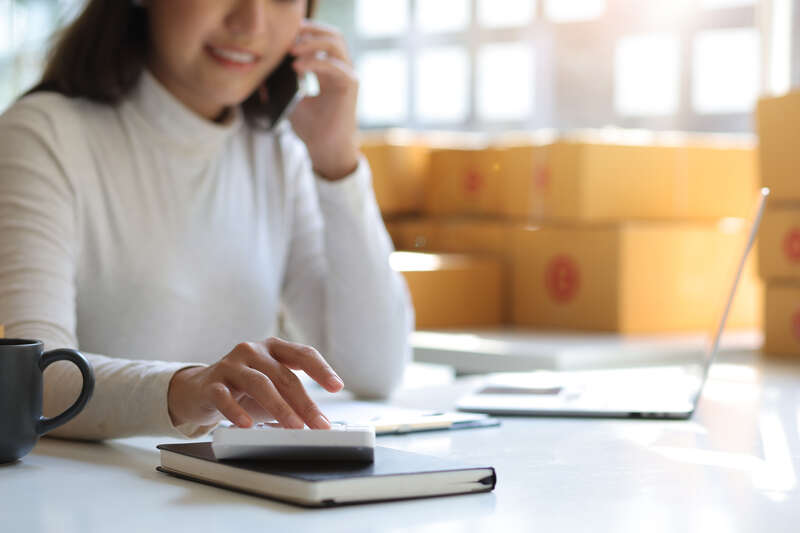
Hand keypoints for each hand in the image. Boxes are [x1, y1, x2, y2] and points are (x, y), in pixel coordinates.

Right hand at [167, 337, 343, 429]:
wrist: (197, 391)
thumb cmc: (243, 390)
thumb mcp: (272, 391)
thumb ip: (292, 401)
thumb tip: (319, 423)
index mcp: (273, 348)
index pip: (303, 354)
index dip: (322, 369)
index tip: (337, 387)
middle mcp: (253, 350)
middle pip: (284, 375)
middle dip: (305, 402)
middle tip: (319, 424)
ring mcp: (230, 365)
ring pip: (259, 383)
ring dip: (280, 407)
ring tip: (294, 427)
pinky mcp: (210, 383)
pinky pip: (224, 397)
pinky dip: (237, 411)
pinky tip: (247, 426)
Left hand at [289, 20, 359, 180]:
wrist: (325, 148)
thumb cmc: (312, 129)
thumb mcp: (291, 102)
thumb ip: (283, 87)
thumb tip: (264, 76)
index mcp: (328, 72)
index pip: (321, 41)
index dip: (304, 35)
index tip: (283, 37)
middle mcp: (340, 71)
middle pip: (332, 35)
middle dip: (311, 30)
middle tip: (290, 33)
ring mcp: (347, 76)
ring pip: (335, 44)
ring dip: (312, 42)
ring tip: (292, 49)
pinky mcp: (350, 85)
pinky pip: (334, 65)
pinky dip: (315, 62)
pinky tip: (297, 67)